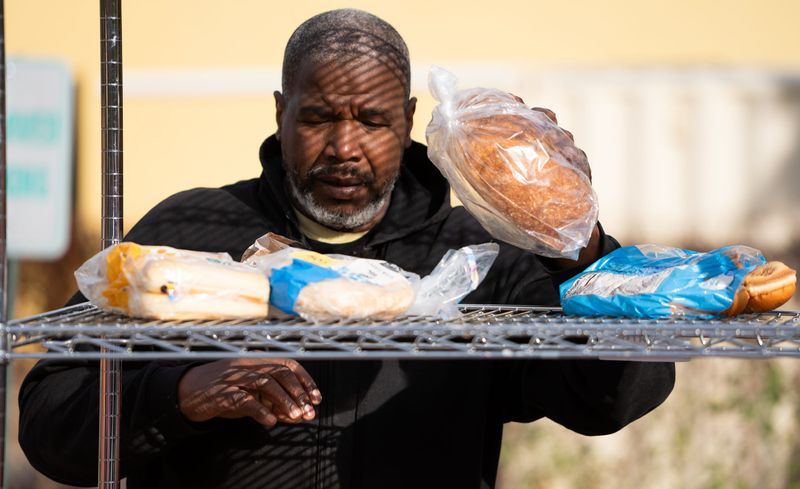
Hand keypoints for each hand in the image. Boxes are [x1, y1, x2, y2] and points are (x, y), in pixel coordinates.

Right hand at [178, 358, 321, 426]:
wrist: (185, 393)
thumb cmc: (220, 393)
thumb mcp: (249, 395)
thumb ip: (272, 402)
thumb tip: (298, 414)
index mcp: (255, 363)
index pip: (287, 364)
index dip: (305, 380)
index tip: (316, 397)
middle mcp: (246, 367)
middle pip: (279, 372)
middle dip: (298, 392)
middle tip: (308, 411)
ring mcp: (233, 379)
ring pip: (265, 383)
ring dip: (284, 401)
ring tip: (295, 417)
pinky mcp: (221, 394)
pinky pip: (245, 400)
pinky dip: (261, 411)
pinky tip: (270, 422)